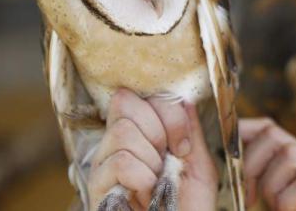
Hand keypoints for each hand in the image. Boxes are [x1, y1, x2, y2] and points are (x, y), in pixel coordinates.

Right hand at [87, 89, 216, 209]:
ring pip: (123, 132)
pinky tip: (146, 195)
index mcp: (141, 135)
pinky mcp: (96, 188)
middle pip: (125, 104)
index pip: (139, 95)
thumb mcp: (200, 167)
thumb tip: (184, 98)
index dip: (168, 113)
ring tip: (156, 183)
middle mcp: (116, 145)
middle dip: (159, 131)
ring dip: (152, 160)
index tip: (184, 145)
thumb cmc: (189, 209)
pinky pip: (120, 162)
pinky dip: (143, 177)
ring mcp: (102, 166)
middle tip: (167, 161)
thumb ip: (191, 133)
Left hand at [241, 118, 295, 210]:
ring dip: (271, 187)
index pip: (269, 129)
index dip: (242, 134)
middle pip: (274, 134)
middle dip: (251, 163)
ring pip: (289, 154)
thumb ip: (273, 196)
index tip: (225, 156)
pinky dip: (288, 203)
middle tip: (251, 199)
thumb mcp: (291, 210)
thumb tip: (241, 188)